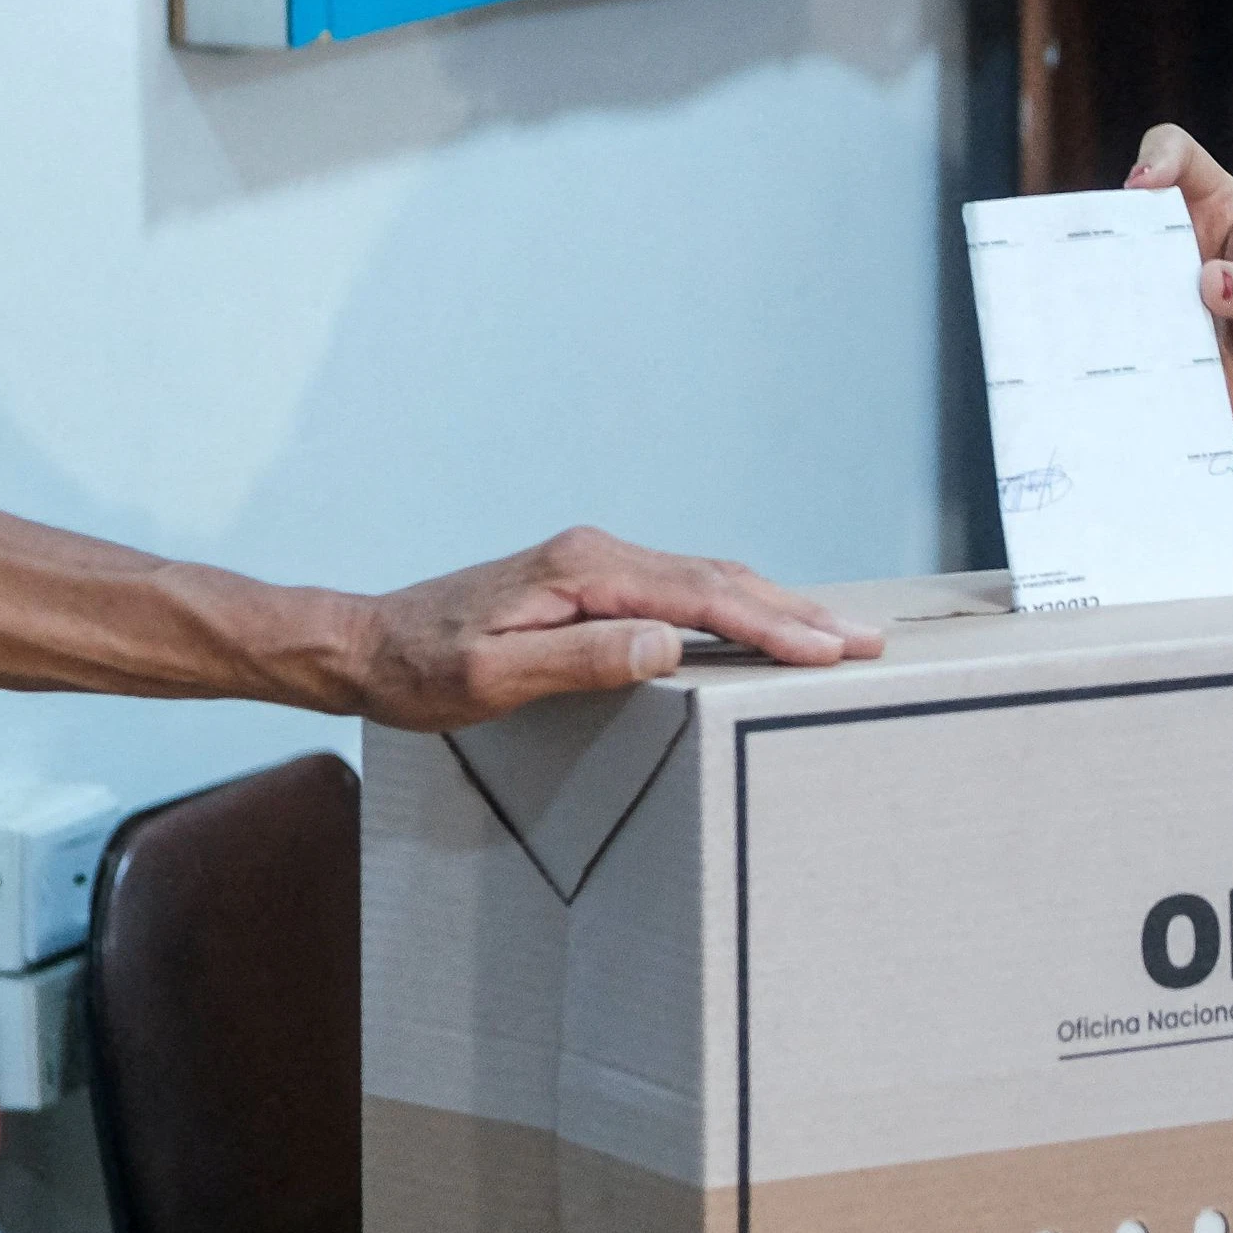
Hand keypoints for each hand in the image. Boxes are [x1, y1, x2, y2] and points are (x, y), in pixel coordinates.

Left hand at [340, 527, 882, 731]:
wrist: (365, 644)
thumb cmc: (421, 671)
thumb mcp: (494, 678)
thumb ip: (583, 660)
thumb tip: (668, 646)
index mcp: (584, 571)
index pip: (701, 598)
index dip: (772, 625)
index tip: (830, 648)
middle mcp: (599, 554)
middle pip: (720, 578)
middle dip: (798, 611)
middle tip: (866, 640)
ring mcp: (597, 562)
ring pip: (709, 577)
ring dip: (776, 605)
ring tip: (836, 633)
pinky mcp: (592, 580)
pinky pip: (684, 586)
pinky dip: (737, 602)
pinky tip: (763, 619)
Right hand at [1130, 124, 1232, 464]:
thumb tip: (1212, 280)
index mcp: (1221, 208)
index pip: (1181, 156)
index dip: (1158, 157)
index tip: (1142, 184)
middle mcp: (1180, 239)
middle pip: (1127, 210)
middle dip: (1110, 225)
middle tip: (1107, 256)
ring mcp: (1157, 285)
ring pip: (1111, 267)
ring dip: (1102, 284)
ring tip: (1105, 310)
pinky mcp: (1146, 330)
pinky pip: (1113, 324)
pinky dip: (1105, 333)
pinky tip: (1105, 351)